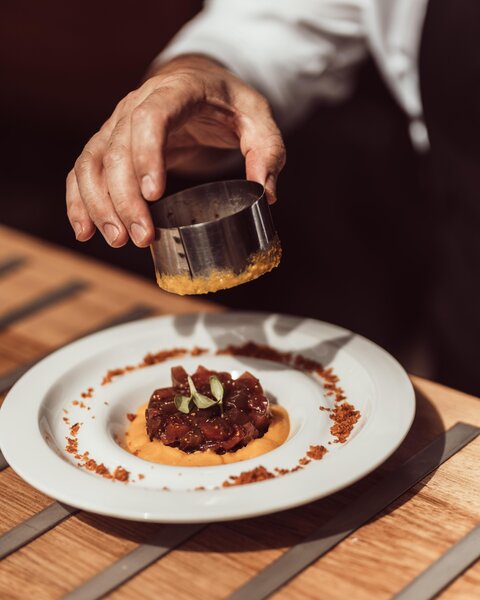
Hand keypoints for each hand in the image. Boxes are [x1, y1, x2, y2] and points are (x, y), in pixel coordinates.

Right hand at [66, 55, 285, 247]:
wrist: (197, 83)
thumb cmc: (228, 103)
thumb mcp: (258, 118)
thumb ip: (267, 150)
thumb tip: (266, 194)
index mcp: (177, 92)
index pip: (151, 119)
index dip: (146, 155)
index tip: (154, 195)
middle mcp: (137, 104)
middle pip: (117, 150)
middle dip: (125, 199)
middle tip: (142, 237)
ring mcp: (118, 124)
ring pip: (92, 163)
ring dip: (99, 205)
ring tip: (117, 240)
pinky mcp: (110, 143)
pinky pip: (84, 170)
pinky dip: (79, 201)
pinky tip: (85, 231)